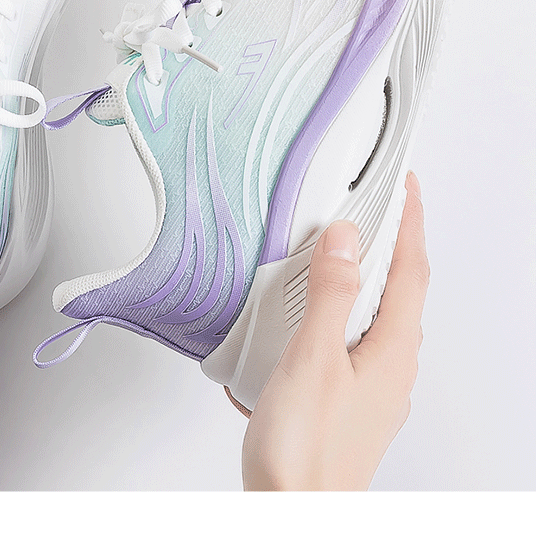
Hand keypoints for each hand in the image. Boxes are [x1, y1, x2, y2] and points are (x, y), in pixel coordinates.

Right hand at [242, 171, 428, 490]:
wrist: (292, 514)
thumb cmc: (304, 452)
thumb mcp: (313, 360)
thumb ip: (330, 295)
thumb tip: (346, 239)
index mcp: (391, 352)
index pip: (411, 271)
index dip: (410, 223)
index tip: (408, 189)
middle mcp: (390, 370)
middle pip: (399, 292)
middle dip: (390, 246)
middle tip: (377, 210)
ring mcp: (371, 389)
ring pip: (374, 318)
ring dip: (360, 279)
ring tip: (339, 253)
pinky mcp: (347, 403)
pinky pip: (350, 341)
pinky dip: (336, 313)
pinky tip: (308, 318)